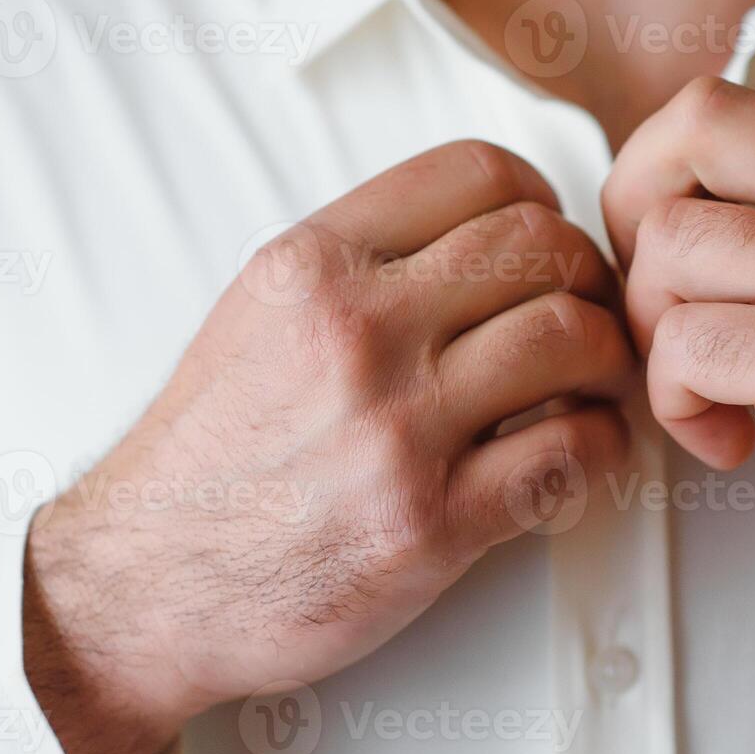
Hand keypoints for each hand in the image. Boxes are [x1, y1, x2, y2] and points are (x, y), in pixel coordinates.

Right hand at [24, 140, 634, 753]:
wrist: (148, 581)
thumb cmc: (212, 452)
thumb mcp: (260, 312)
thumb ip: (365, 259)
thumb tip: (482, 231)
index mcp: (314, 267)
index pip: (477, 172)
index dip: (540, 197)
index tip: (546, 236)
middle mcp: (356, 332)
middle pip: (541, 245)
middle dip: (586, 275)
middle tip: (585, 310)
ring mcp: (396, 428)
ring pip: (573, 337)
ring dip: (606, 357)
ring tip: (589, 382)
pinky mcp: (431, 522)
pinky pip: (572, 451)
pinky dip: (602, 443)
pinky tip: (581, 447)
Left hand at [602, 78, 754, 724]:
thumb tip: (701, 192)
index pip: (746, 105)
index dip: (676, 171)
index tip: (680, 247)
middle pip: (700, 125)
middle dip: (636, 208)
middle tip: (657, 292)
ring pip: (672, 244)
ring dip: (656, 328)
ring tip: (708, 388)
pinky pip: (681, 343)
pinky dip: (678, 401)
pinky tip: (729, 440)